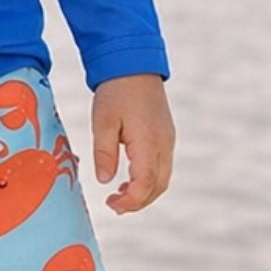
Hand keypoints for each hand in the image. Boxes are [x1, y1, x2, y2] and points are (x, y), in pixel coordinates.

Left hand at [90, 74, 173, 214]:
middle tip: (114, 205)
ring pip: (163, 177)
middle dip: (138, 201)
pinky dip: (149, 178)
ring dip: (144, 191)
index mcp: (149, 143)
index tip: (111, 204)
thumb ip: (104, 153)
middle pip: (158, 186)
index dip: (130, 201)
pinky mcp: (166, 134)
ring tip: (120, 194)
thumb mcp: (102, 122)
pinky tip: (130, 177)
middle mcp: (164, 144)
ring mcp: (168, 140)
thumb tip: (105, 181)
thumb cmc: (116, 92)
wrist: (134, 64)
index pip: (145, 184)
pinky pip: (162, 165)